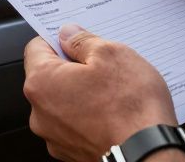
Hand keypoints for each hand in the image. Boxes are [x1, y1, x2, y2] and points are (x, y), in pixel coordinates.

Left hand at [23, 24, 176, 161]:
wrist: (148, 154)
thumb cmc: (130, 108)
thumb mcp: (110, 54)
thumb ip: (82, 40)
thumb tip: (68, 34)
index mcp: (42, 83)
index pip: (36, 48)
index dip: (59, 39)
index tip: (77, 39)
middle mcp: (40, 114)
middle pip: (50, 77)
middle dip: (73, 68)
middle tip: (103, 66)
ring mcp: (55, 137)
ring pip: (64, 102)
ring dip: (82, 93)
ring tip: (113, 92)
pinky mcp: (72, 152)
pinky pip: (75, 124)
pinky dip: (89, 116)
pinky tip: (113, 112)